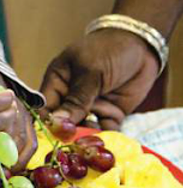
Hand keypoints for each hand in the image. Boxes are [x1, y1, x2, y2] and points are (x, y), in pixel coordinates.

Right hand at [40, 29, 159, 129]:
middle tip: (78, 139)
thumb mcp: (90, 71)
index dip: (47, 122)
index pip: (45, 106)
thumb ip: (76, 99)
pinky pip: (104, 131)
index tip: (55, 135)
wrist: (144, 48)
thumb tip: (57, 124)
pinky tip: (110, 136)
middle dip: (69, 132)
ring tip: (97, 134)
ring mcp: (90, 106)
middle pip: (63, 122)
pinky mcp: (110, 114)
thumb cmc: (109, 50)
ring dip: (88, 134)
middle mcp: (70, 96)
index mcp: (58, 81)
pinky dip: (106, 136)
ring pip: (83, 128)